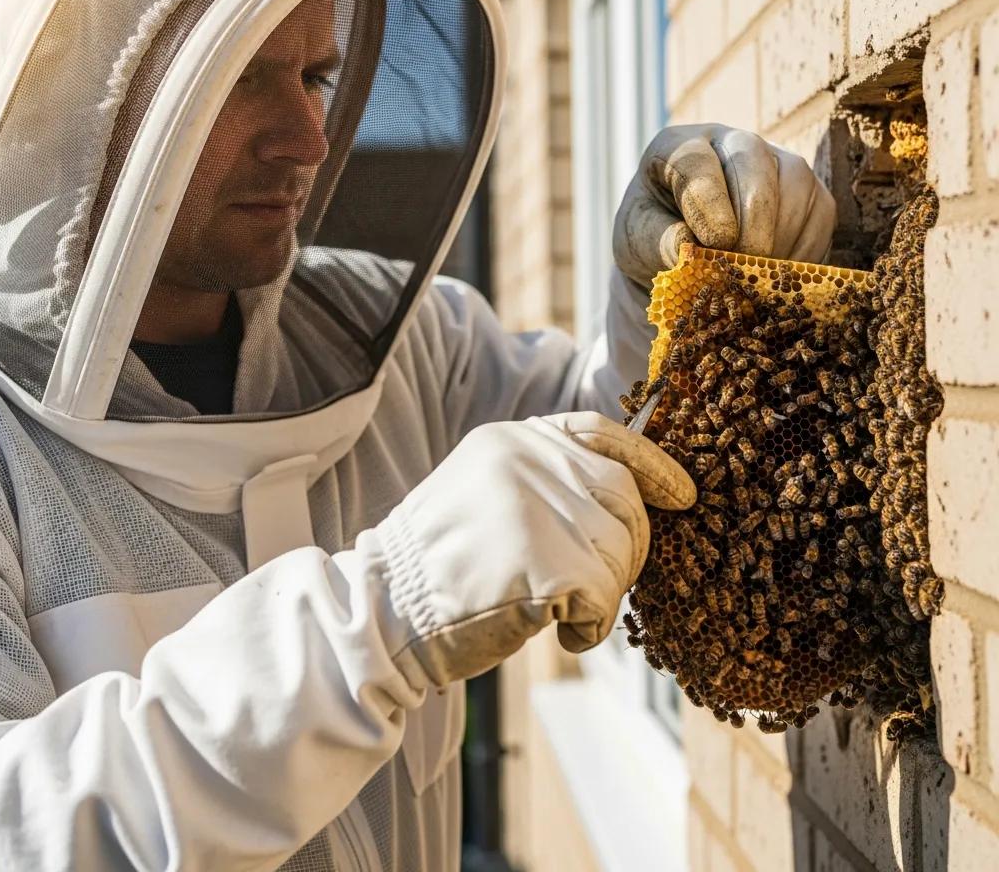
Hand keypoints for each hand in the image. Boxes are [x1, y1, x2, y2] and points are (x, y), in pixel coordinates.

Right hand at [376, 412, 694, 686]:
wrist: (382, 609)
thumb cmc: (438, 563)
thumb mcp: (484, 489)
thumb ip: (545, 480)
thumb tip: (623, 498)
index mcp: (514, 439)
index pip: (603, 434)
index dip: (652, 464)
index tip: (683, 495)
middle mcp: (528, 461)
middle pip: (623, 497)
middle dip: (628, 548)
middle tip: (600, 586)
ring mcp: (537, 507)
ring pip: (619, 550)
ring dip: (605, 592)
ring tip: (564, 611)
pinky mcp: (545, 561)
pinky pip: (604, 597)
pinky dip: (592, 625)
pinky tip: (560, 631)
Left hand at [613, 124, 836, 286]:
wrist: (682, 251)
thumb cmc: (655, 237)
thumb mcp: (638, 241)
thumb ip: (657, 242)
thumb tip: (686, 248)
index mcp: (678, 146)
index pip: (696, 161)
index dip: (708, 202)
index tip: (713, 243)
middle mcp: (730, 143)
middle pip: (754, 163)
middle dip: (752, 220)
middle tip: (743, 265)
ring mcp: (775, 161)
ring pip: (795, 184)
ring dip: (780, 237)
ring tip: (759, 276)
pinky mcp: (808, 191)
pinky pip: (820, 213)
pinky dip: (803, 250)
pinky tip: (780, 276)